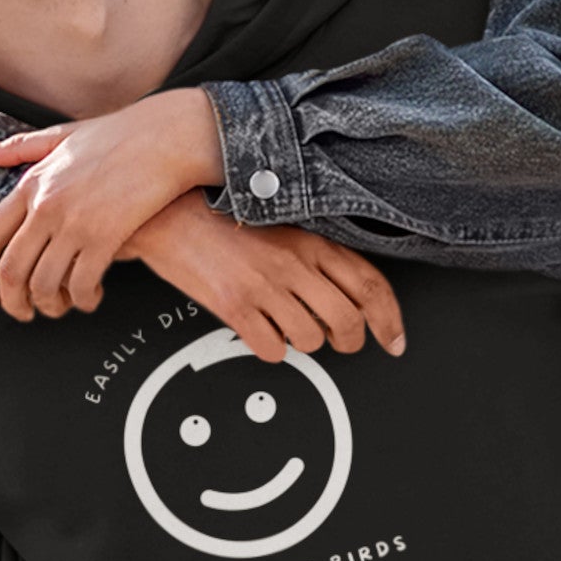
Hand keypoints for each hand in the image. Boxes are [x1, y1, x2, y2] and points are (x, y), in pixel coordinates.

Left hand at [0, 90, 225, 316]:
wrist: (167, 138)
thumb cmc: (120, 136)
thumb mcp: (63, 136)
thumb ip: (20, 149)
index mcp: (32, 183)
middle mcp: (46, 205)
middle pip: (11, 269)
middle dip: (11, 301)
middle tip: (21, 313)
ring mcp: (74, 222)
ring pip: (44, 284)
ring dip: (49, 305)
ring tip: (60, 306)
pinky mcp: (105, 237)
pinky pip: (82, 284)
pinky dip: (83, 299)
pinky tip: (91, 296)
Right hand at [121, 192, 405, 364]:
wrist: (167, 212)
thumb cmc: (220, 215)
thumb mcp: (280, 223)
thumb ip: (314, 253)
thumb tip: (345, 291)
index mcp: (310, 239)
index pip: (370, 285)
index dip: (389, 320)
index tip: (393, 340)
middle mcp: (292, 262)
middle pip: (347, 319)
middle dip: (351, 340)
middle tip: (344, 342)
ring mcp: (264, 285)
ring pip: (312, 338)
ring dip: (307, 342)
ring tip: (290, 326)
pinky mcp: (234, 305)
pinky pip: (272, 348)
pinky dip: (272, 349)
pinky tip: (263, 332)